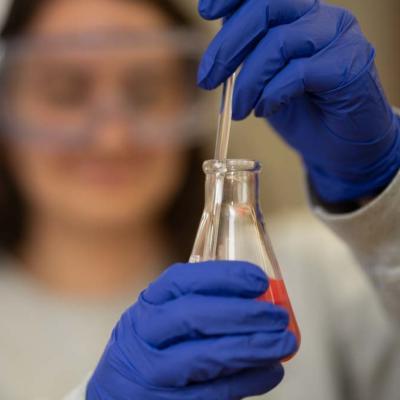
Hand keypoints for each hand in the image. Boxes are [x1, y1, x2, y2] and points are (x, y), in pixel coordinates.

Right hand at [87, 261, 296, 399]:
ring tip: (285, 342)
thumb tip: (258, 298)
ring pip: (205, 357)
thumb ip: (198, 304)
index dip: (224, 277)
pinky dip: (248, 380)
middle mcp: (144, 333)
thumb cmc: (153, 345)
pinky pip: (213, 393)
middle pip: (194, 316)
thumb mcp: (162, 316)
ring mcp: (151, 372)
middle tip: (278, 315)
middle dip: (243, 313)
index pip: (183, 280)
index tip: (259, 280)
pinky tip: (271, 371)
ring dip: (252, 348)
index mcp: (149, 303)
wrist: (116, 392)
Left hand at [197, 0, 399, 202]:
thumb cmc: (303, 111)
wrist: (338, 145)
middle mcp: (322, 17)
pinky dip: (272, 94)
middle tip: (207, 80)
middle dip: (228, 46)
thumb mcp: (266, 80)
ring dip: (248, 81)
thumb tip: (217, 50)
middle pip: (267, 7)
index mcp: (300, 15)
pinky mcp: (350, 64)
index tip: (206, 12)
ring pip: (280, 42)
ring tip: (239, 110)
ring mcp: (340, 37)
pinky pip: (299, 72)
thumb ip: (249, 58)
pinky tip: (264, 110)